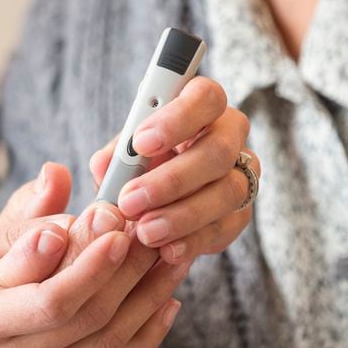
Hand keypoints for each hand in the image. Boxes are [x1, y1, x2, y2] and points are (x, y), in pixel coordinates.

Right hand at [0, 164, 178, 347]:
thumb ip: (12, 223)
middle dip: (131, 273)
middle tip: (155, 231)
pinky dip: (142, 335)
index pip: (52, 300)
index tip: (119, 225)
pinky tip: (160, 302)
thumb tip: (59, 184)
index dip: (94, 264)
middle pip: (90, 323)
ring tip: (169, 258)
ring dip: (148, 301)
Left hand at [91, 77, 259, 263]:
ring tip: (145, 232)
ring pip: (227, 192)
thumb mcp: (123, 154)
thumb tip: (106, 166)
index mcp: (202, 107)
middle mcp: (230, 136)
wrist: (157, 202)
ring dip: (182, 215)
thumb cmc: (141, 164)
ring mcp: (242, 175)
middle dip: (172, 180)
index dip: (177, 118)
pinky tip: (166, 250)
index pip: (206, 98)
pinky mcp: (241, 213)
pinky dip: (193, 241)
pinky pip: (225, 227)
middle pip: (218, 151)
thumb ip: (114, 157)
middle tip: (130, 201)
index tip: (141, 143)